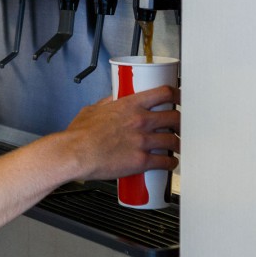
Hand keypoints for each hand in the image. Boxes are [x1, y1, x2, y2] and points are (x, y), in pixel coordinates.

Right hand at [63, 85, 179, 181]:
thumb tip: (113, 99)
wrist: (76, 153)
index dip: (176, 94)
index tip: (179, 97)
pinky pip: (166, 162)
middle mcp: (140, 121)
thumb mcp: (92, 109)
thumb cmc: (80, 134)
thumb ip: (107, 103)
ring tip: (177, 146)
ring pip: (174, 141)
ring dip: (178, 144)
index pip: (163, 93)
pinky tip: (170, 163)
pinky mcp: (142, 161)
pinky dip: (171, 163)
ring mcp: (143, 141)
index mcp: (130, 105)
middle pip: (174, 117)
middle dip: (180, 121)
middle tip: (179, 125)